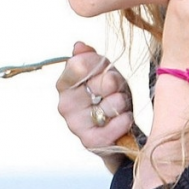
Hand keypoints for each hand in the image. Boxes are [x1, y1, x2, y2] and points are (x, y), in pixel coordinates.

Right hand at [55, 42, 134, 166]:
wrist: (119, 127)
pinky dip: (124, 121)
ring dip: (123, 104)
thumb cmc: (110, 95)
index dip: (100, 65)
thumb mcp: (103, 71)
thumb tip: (79, 46)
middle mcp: (64, 105)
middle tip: (116, 91)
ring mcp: (74, 125)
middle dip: (116, 85)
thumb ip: (91, 57)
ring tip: (119, 107)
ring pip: (113, 104)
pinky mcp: (89, 141)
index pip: (80, 64)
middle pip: (103, 82)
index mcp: (64, 84)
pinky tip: (124, 119)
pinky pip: (114, 127)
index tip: (105, 71)